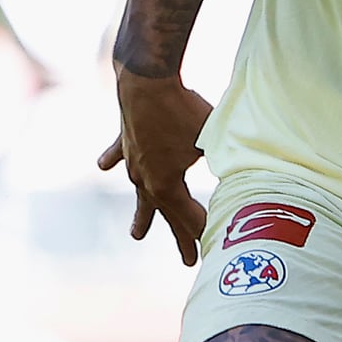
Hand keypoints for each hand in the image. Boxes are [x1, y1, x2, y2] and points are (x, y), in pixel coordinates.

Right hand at [98, 66, 213, 263]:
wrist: (145, 80)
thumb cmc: (182, 111)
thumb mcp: (211, 141)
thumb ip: (222, 162)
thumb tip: (239, 178)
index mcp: (165, 186)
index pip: (190, 217)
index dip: (206, 231)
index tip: (220, 246)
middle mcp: (145, 180)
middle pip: (166, 214)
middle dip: (180, 237)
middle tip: (188, 262)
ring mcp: (131, 162)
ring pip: (139, 194)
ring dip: (142, 215)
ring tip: (136, 235)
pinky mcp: (125, 140)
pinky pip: (118, 155)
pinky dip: (113, 161)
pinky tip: (102, 167)